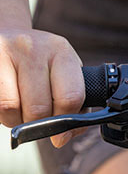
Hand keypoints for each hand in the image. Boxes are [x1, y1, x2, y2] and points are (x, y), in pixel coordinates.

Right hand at [0, 28, 84, 146]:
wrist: (6, 36)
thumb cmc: (41, 65)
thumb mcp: (64, 76)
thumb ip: (75, 107)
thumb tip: (62, 138)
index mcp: (62, 52)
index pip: (70, 97)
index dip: (65, 122)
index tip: (60, 133)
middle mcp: (33, 48)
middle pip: (39, 107)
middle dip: (38, 124)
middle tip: (36, 121)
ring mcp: (4, 51)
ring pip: (11, 108)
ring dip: (15, 121)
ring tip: (18, 113)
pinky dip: (0, 115)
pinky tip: (6, 106)